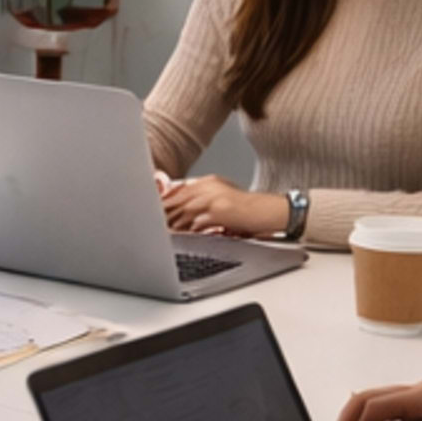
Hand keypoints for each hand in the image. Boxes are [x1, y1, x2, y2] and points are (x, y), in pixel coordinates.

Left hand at [160, 175, 274, 235]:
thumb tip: (179, 215)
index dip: (163, 203)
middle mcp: (208, 186)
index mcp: (207, 182)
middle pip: (177, 200)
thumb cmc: (247, 210)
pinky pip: (196, 223)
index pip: (178, 191)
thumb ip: (201, 202)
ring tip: (163, 235)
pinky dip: (187, 232)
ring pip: (184, 212)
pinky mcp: (219, 211)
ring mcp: (213, 197)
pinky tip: (182, 238)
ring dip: (173, 225)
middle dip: (163, 215)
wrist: (269, 211)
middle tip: (152, 226)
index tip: (152, 214)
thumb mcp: (222, 198)